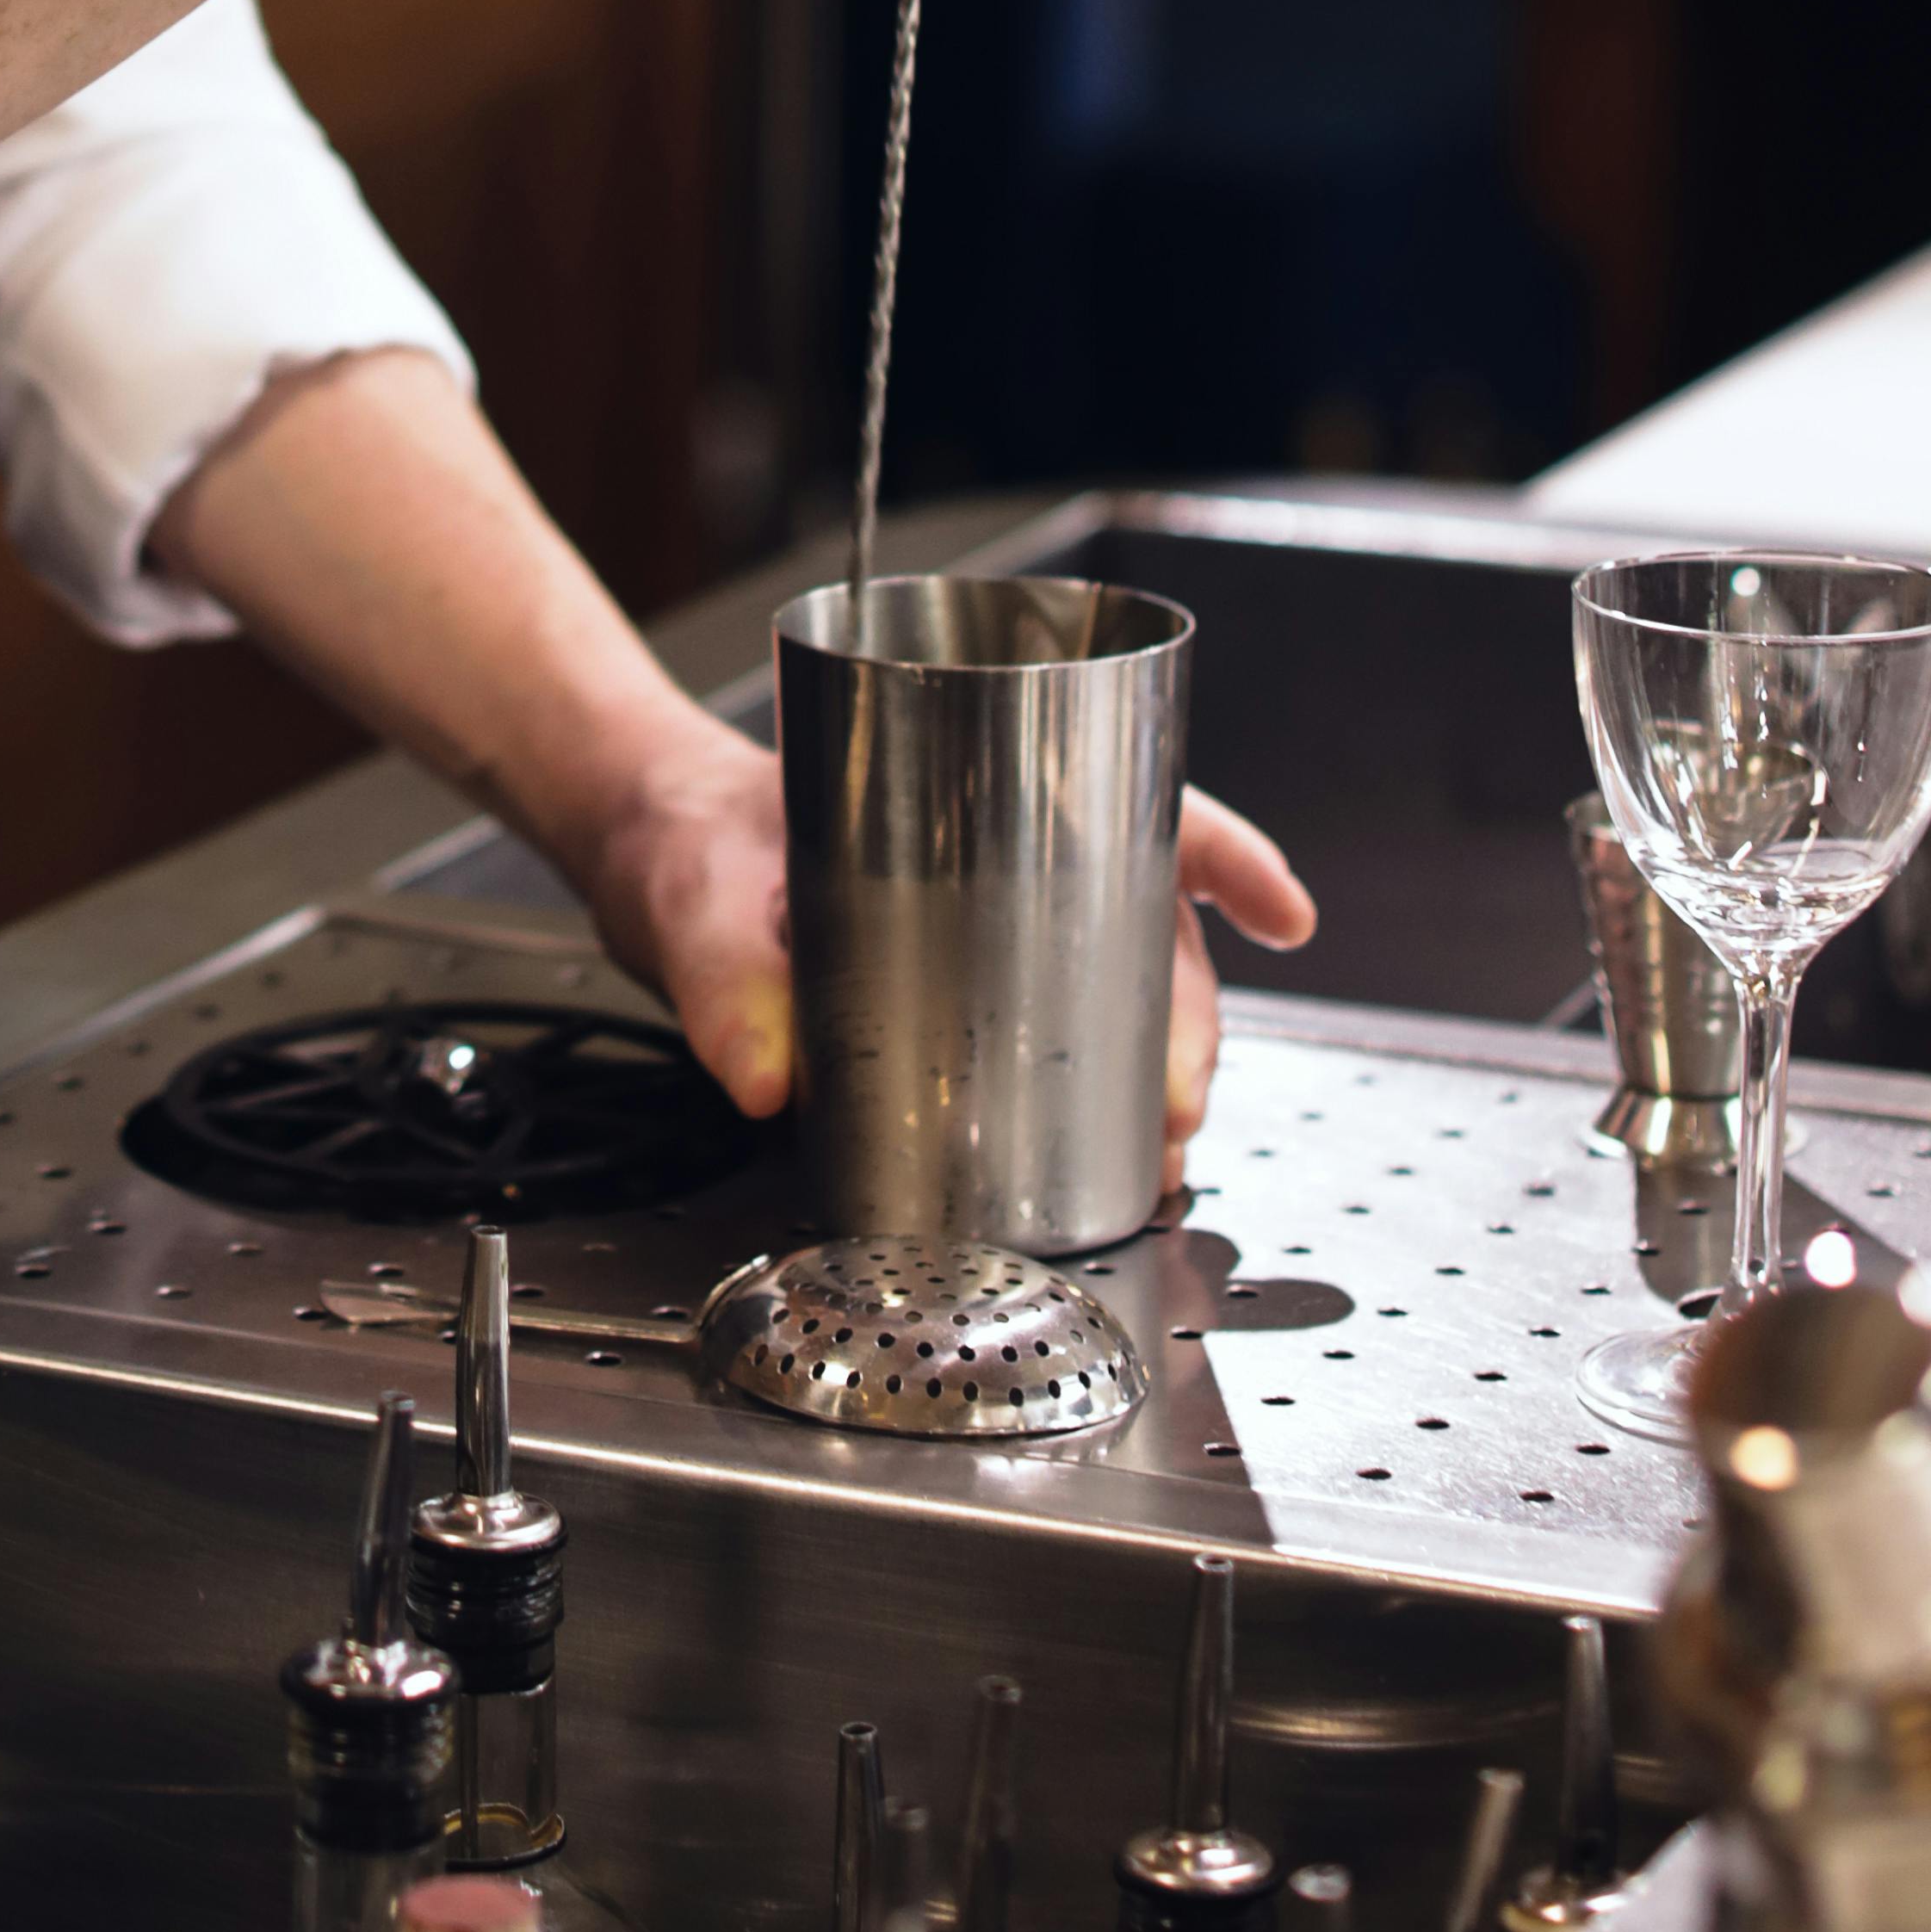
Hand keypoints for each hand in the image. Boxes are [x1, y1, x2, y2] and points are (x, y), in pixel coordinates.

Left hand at [570, 733, 1315, 1156]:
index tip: (1284, 908)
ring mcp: (983, 927)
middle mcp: (999, 855)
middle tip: (1183, 1092)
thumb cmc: (688, 839)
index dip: (1223, 851)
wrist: (647, 859)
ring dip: (1157, 1059)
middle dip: (1187, 1009)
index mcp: (963, 789)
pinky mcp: (951, 1000)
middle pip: (1142, 915)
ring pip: (1115, 983)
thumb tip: (763, 1074)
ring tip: (1168, 1136)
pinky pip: (1053, 1035)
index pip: (1128, 801)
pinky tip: (1122, 1142)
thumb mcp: (693, 889)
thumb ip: (718, 977)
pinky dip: (1099, 1088)